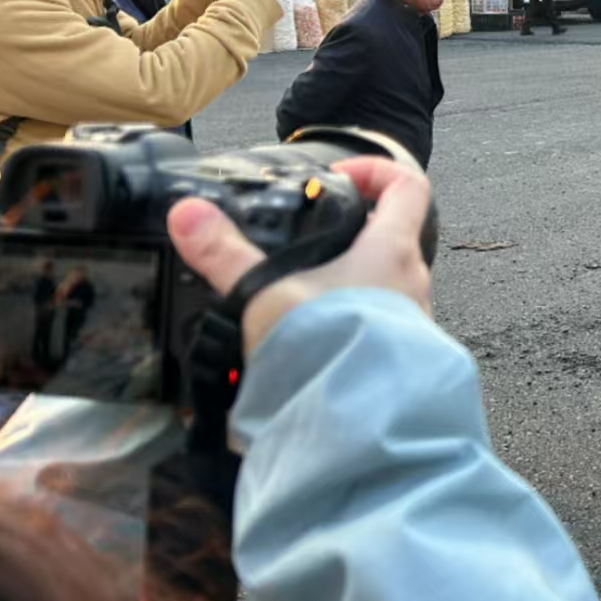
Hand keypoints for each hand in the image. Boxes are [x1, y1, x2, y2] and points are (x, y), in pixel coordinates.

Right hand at [169, 157, 432, 356]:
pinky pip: (381, 328)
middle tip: (308, 239)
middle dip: (353, 232)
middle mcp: (412, 282)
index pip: (408, 186)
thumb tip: (187, 213)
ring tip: (300, 294)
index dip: (377, 170)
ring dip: (350, 283)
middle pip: (394, 237)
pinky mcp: (401, 359)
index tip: (340, 176)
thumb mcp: (265, 292)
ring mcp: (412, 322)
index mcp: (391, 250)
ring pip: (387, 285)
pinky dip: (350, 324)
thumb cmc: (326, 349)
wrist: (359, 429)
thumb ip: (224, 254)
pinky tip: (311, 340)